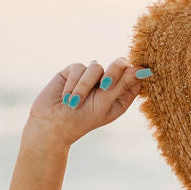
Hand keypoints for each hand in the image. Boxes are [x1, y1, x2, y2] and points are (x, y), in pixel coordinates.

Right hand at [25, 58, 149, 146]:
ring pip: (96, 66)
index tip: (140, 72)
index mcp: (120, 96)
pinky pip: (78, 67)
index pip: (135, 78)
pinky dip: (73, 83)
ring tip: (74, 103)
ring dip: (84, 86)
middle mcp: (107, 84)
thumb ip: (121, 85)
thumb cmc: (81, 120)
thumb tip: (140, 69)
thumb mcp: (104, 104)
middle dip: (113, 73)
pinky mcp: (74, 72)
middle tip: (105, 85)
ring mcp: (91, 78)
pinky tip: (67, 98)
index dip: (137, 72)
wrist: (50, 125)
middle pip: (119, 64)